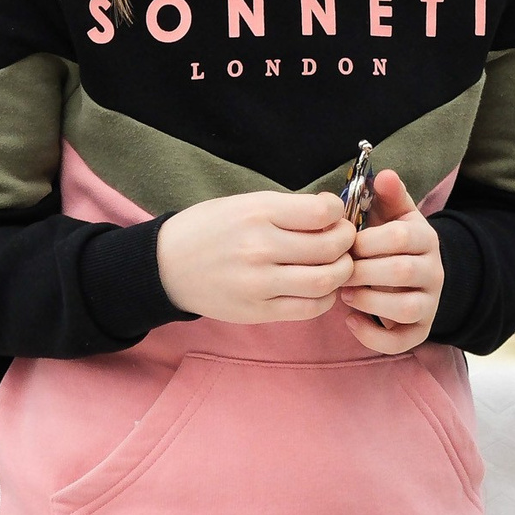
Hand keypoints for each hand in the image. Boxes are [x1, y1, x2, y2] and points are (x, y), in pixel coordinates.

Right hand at [157, 191, 356, 324]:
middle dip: (347, 242)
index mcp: (258, 213)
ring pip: (325, 281)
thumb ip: (287, 209)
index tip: (334, 215)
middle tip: (344, 240)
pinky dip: (325, 297)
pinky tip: (320, 287)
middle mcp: (260, 248)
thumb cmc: (209, 228)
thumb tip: (332, 214)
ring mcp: (259, 283)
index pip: (322, 213)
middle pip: (330, 248)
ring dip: (342, 272)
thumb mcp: (245, 203)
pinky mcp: (257, 311)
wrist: (166, 265)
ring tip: (337, 264)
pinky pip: (308, 308)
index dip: (338, 213)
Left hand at [340, 171, 442, 354]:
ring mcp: (430, 302)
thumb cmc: (392, 242)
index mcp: (425, 238)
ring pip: (407, 307)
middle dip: (363, 272)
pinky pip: (403, 340)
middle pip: (402, 271)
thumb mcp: (393, 215)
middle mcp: (433, 270)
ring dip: (370, 301)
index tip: (345, 245)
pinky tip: (351, 321)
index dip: (368, 242)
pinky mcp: (420, 330)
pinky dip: (373, 336)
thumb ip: (387, 196)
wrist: (417, 276)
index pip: (401, 237)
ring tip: (345, 295)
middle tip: (338, 271)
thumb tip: (383, 174)